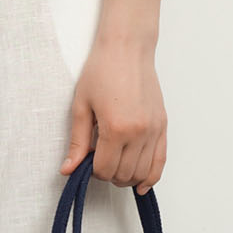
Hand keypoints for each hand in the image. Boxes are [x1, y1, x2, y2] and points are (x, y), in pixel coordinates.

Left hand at [59, 33, 166, 192]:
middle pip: (124, 174)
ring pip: (142, 172)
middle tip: (98, 162)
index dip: (93, 172)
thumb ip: (77, 142)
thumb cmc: (101, 71)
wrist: (126, 49)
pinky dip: (151, 176)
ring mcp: (154, 130)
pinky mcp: (163, 126)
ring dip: (127, 177)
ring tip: (115, 167)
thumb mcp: (81, 106)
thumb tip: (69, 169)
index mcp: (115, 129)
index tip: (87, 162)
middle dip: (109, 175)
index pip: (105, 169)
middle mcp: (139, 133)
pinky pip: (160, 161)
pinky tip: (142, 183)